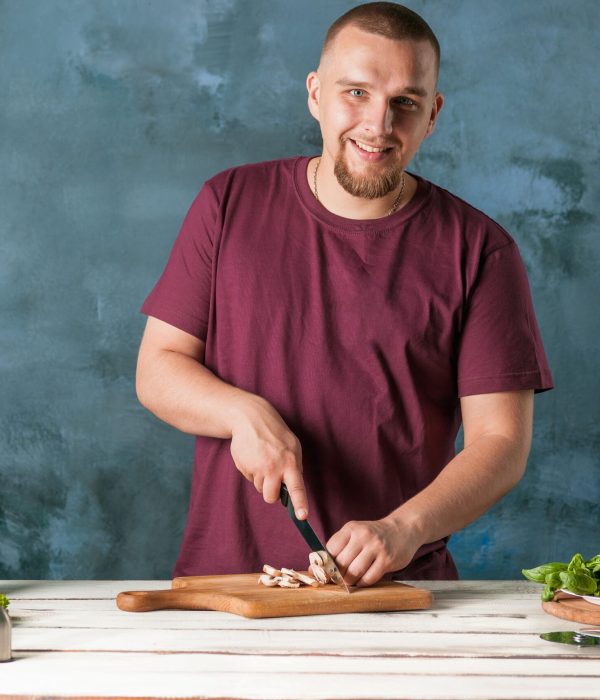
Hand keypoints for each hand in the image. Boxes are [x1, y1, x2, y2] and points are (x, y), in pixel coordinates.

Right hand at [229, 394, 307, 518]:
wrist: (251, 418)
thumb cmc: (275, 433)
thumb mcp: (292, 447)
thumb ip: (294, 467)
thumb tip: (293, 489)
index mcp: (290, 463)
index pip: (297, 488)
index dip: (300, 504)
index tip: (302, 517)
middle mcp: (273, 468)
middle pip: (271, 497)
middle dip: (270, 493)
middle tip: (271, 477)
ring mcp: (257, 468)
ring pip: (260, 488)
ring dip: (261, 479)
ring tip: (262, 459)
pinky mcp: (243, 466)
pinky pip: (250, 478)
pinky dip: (251, 470)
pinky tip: (253, 456)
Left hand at [326, 515, 420, 586]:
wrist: (402, 529)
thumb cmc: (373, 535)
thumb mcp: (356, 532)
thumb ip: (340, 546)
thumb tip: (319, 566)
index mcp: (351, 528)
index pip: (330, 549)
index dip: (324, 563)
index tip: (322, 572)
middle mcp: (363, 536)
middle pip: (341, 563)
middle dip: (336, 575)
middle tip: (336, 580)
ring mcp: (376, 547)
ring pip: (354, 572)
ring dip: (348, 581)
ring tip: (349, 581)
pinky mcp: (387, 560)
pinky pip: (369, 578)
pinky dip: (362, 583)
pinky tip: (362, 580)